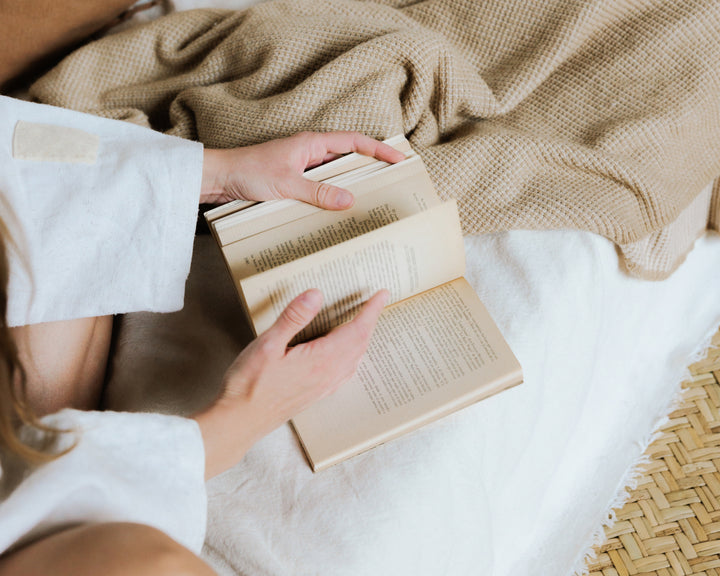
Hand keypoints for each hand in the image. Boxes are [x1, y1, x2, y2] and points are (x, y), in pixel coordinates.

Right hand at [192, 288, 388, 478]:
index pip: (357, 330)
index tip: (383, 294)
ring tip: (365, 323)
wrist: (240, 422)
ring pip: (355, 359)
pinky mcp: (316, 395)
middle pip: (361, 344)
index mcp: (321, 360)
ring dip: (364, 339)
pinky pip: (346, 372)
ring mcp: (324, 387)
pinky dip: (354, 356)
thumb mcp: (268, 344)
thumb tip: (316, 295)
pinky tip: (346, 355)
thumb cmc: (249, 384)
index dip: (372, 311)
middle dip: (371, 321)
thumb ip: (294, 318)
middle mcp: (329, 375)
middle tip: (377, 302)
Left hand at [200, 131, 404, 208]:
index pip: (355, 142)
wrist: (218, 178)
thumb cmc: (248, 172)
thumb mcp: (287, 184)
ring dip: (351, 184)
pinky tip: (338, 211)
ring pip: (334, 174)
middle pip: (348, 157)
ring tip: (372, 199)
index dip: (379, 150)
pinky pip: (320, 187)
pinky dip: (332, 196)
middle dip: (371, 167)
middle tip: (393, 181)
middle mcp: (309, 152)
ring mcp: (301, 167)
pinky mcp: (292, 181)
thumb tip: (349, 200)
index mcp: (312, 143)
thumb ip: (319, 193)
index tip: (400, 159)